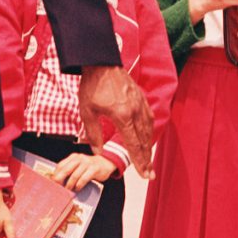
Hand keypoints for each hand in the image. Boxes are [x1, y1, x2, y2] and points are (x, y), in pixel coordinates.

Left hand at [49, 151, 117, 191]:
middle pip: (65, 170)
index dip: (55, 175)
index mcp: (73, 157)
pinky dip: (79, 185)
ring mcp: (87, 163)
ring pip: (74, 176)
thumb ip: (69, 169)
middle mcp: (79, 158)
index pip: (60, 165)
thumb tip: (57, 180)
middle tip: (58, 188)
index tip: (53, 183)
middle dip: (60, 181)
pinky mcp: (94, 169)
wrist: (106, 163)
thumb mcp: (78, 165)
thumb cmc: (89, 166)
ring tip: (68, 190)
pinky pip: (83, 179)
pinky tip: (77, 189)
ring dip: (70, 185)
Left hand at [76, 64, 154, 178]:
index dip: (139, 161)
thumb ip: (93, 134)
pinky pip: (148, 117)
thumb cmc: (91, 86)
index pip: (133, 144)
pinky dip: (149, 130)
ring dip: (149, 146)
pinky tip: (148, 137)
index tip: (144, 174)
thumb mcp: (87, 112)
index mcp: (122, 116)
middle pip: (144, 140)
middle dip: (146, 159)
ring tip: (149, 161)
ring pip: (148, 129)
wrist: (101, 63)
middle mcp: (135, 111)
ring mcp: (140, 103)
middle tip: (150, 174)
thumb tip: (98, 152)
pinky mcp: (141, 97)